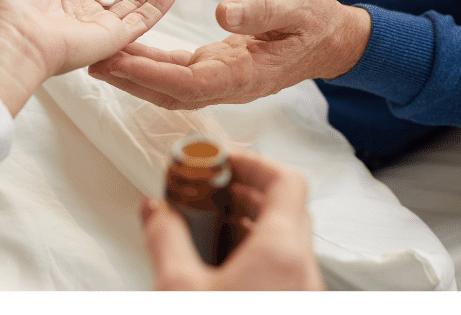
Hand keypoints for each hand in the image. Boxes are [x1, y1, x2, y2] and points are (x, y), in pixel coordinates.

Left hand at [89, 0, 369, 108]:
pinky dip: (150, 63)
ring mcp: (223, 79)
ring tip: (97, 58)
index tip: (116, 61)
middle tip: (89, 61)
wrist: (334, 38)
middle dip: (129, 79)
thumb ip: (262, 10)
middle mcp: (228, 84)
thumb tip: (223, 11)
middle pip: (169, 90)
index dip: (149, 73)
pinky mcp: (218, 69)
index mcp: (244, 74)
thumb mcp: (296, 6)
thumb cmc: (317, 20)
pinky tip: (127, 50)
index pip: (188, 82)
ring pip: (169, 85)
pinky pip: (177, 72)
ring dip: (133, 75)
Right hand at [140, 149, 324, 290]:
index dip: (254, 163)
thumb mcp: (178, 287)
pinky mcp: (296, 306)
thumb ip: (165, 239)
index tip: (224, 160)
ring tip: (214, 226)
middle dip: (249, 191)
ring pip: (289, 241)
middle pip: (289, 208)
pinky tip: (225, 267)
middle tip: (214, 189)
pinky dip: (260, 254)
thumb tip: (155, 209)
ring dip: (254, 225)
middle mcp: (304, 269)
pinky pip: (287, 269)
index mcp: (282, 251)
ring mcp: (306, 291)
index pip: (286, 180)